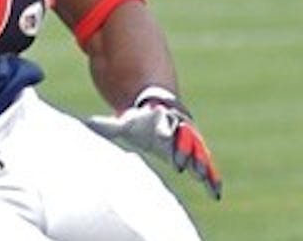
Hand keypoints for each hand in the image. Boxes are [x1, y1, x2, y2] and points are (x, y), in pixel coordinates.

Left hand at [87, 86, 222, 199]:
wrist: (160, 110)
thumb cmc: (140, 121)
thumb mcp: (125, 123)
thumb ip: (109, 125)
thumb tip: (87, 124)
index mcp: (160, 121)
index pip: (163, 125)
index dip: (164, 131)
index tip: (163, 137)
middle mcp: (178, 129)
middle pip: (184, 138)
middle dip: (185, 150)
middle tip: (186, 164)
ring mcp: (188, 140)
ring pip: (198, 151)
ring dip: (202, 164)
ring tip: (206, 180)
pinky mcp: (195, 153)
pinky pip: (206, 164)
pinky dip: (211, 176)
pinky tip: (215, 192)